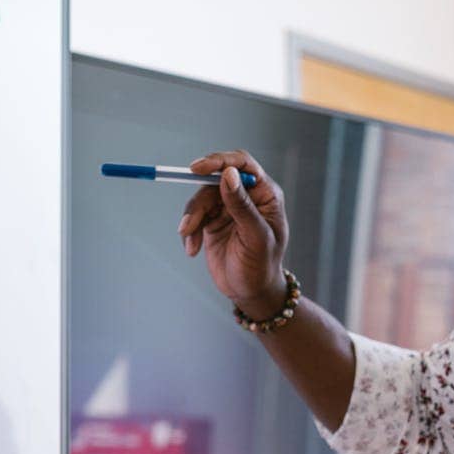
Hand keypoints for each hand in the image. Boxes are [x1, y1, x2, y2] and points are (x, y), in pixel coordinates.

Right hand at [175, 151, 288, 318]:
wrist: (250, 292)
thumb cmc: (262, 266)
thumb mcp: (256, 237)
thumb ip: (242, 206)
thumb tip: (228, 174)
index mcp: (264, 194)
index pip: (242, 164)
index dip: (219, 161)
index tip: (197, 168)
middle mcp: (246, 196)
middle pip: (213, 181)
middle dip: (199, 203)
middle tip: (189, 223)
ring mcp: (227, 208)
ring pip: (200, 199)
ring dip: (192, 220)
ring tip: (191, 242)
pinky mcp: (211, 221)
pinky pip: (194, 216)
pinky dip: (189, 232)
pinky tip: (192, 250)